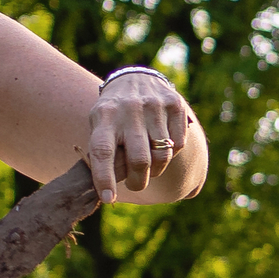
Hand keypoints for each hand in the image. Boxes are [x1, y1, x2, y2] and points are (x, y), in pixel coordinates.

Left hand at [84, 70, 194, 199]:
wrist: (135, 79)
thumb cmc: (113, 114)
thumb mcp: (100, 126)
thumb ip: (104, 152)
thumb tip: (109, 191)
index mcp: (104, 115)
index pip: (102, 151)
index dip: (104, 177)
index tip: (108, 198)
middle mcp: (129, 109)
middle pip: (139, 159)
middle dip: (138, 181)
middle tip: (135, 185)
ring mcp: (154, 105)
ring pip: (162, 156)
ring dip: (156, 171)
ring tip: (149, 169)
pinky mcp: (175, 104)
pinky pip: (178, 144)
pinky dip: (171, 154)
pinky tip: (161, 147)